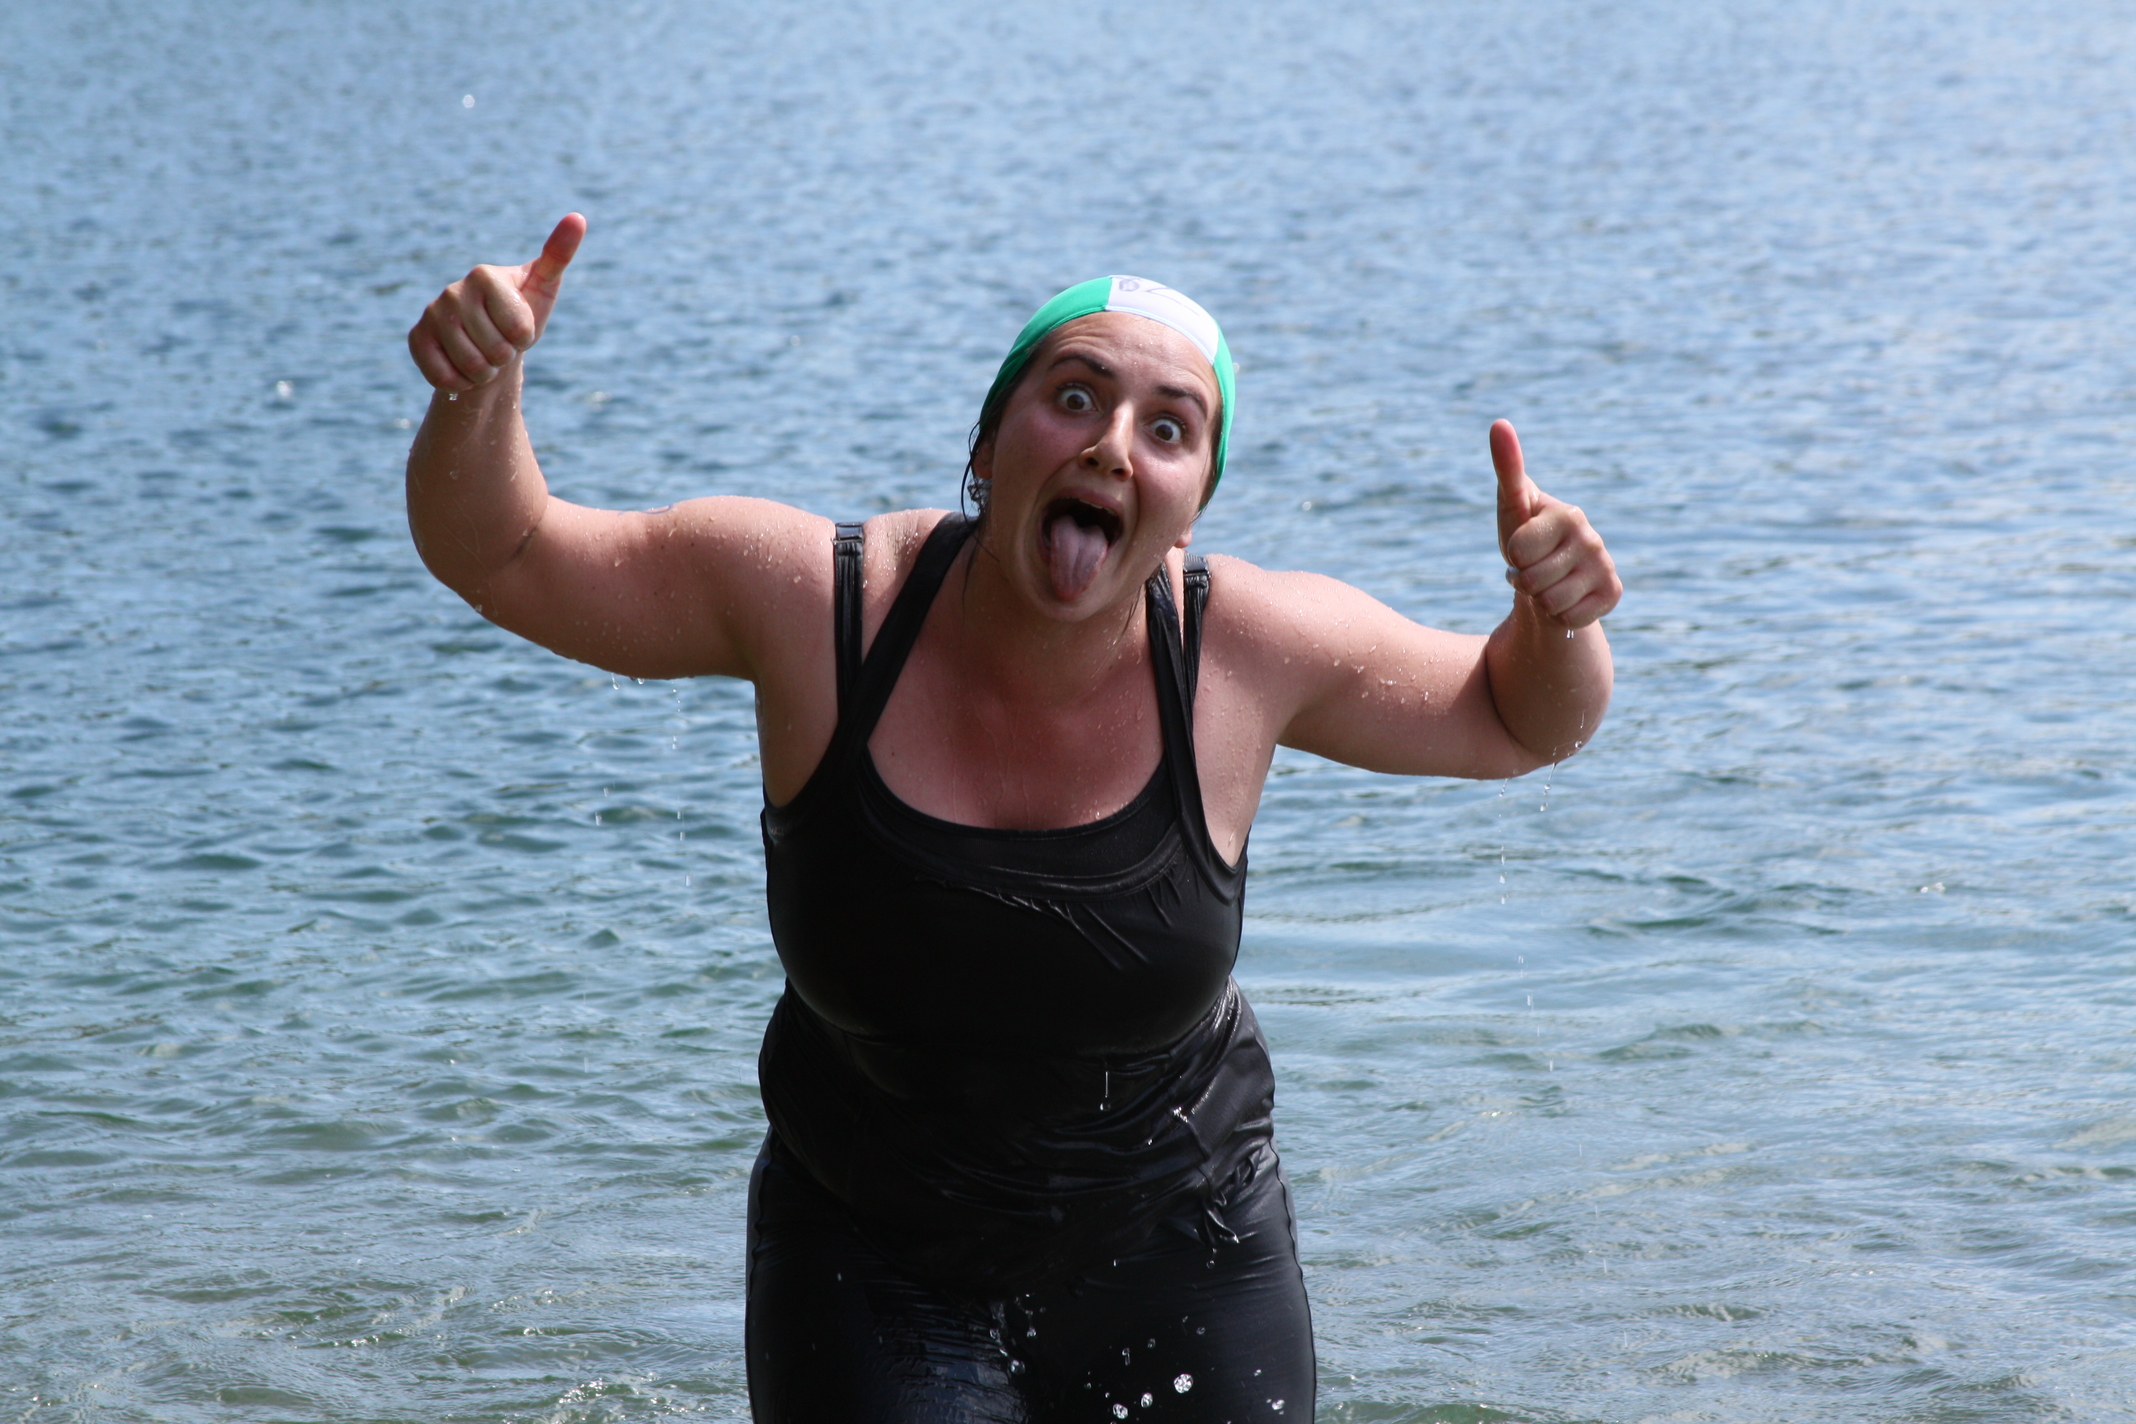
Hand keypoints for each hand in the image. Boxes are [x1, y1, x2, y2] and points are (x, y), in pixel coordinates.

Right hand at [408, 214, 585, 392]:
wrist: (488, 345)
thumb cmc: (520, 314)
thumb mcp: (544, 286)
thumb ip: (559, 254)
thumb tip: (578, 217)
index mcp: (484, 274)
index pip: (520, 330)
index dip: (524, 337)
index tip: (518, 326)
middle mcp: (452, 290)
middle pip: (497, 352)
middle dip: (505, 357)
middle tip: (499, 342)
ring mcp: (431, 314)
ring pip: (473, 368)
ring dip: (486, 372)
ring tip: (483, 354)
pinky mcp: (416, 339)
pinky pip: (446, 379)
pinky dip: (463, 383)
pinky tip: (462, 367)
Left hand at [1492, 419, 1620, 628]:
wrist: (1551, 578)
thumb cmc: (1526, 537)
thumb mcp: (1511, 505)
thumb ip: (1507, 467)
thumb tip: (1498, 423)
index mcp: (1568, 514)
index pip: (1518, 550)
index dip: (1513, 556)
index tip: (1523, 547)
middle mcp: (1593, 539)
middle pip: (1531, 581)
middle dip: (1524, 581)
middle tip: (1535, 569)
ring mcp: (1606, 568)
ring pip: (1549, 603)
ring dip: (1540, 600)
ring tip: (1548, 584)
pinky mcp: (1613, 594)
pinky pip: (1569, 620)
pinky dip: (1559, 616)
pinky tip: (1566, 599)